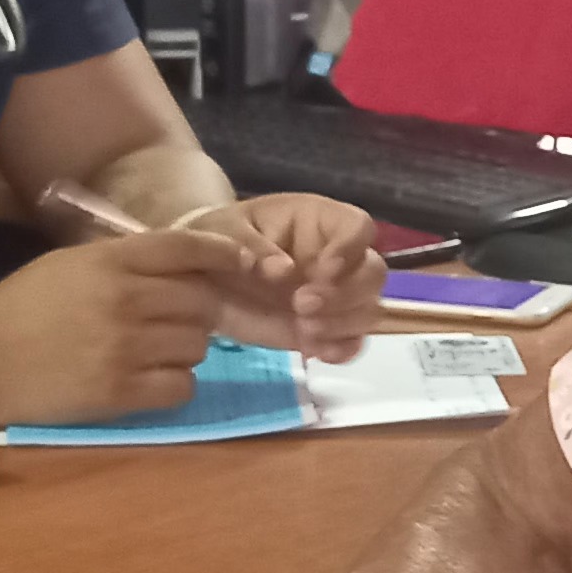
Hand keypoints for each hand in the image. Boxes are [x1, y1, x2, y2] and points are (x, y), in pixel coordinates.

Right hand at [0, 227, 266, 423]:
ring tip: (150, 351)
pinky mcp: (120, 392)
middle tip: (173, 322)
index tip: (241, 263)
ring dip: (184, 348)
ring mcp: (125, 348)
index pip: (187, 248)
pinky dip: (174, 384)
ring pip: (197, 345)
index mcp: (110, 261)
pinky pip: (182, 386)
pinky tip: (148, 379)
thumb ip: (123, 262)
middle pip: (202, 302)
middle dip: (197, 312)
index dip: (223, 254)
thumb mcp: (69, 265)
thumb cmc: (20, 308)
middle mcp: (125, 300)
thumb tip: (183, 265)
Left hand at [194, 190, 386, 364]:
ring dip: (344, 324)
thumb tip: (283, 271)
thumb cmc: (215, 240)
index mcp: (317, 221)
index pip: (358, 226)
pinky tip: (313, 351)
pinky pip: (352, 342)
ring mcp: (334, 295)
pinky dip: (341, 350)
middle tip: (301, 305)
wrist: (198, 279)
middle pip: (373, 272)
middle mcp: (336, 257)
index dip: (350, 248)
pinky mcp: (324, 329)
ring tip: (304, 330)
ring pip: (369, 309)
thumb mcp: (222, 230)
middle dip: (345, 294)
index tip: (323, 270)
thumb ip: (250, 245)